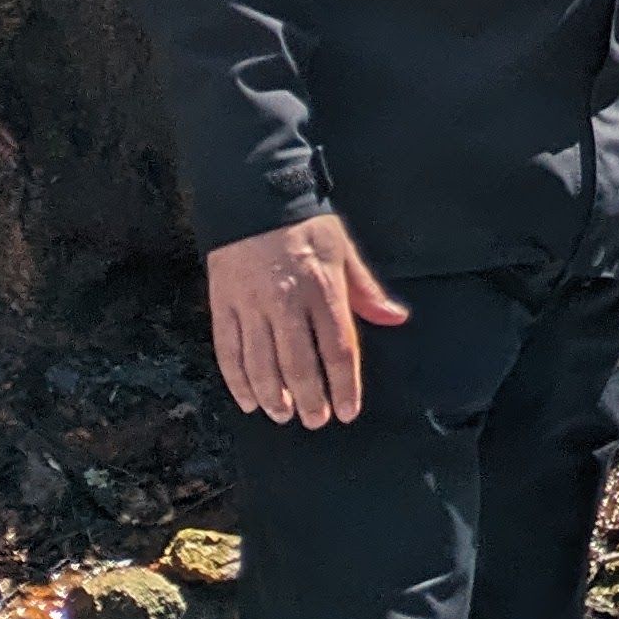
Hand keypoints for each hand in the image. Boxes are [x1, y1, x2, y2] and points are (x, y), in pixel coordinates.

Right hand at [209, 214, 406, 426]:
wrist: (253, 198)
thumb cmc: (306, 227)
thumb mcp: (343, 251)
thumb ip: (366, 291)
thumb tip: (395, 318)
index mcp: (323, 289)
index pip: (338, 349)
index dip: (344, 386)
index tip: (348, 411)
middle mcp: (286, 301)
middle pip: (299, 364)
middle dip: (310, 399)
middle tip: (316, 420)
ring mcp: (251, 305)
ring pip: (261, 364)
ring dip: (274, 396)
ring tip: (284, 415)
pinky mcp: (223, 305)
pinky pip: (228, 351)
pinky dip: (237, 380)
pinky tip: (249, 399)